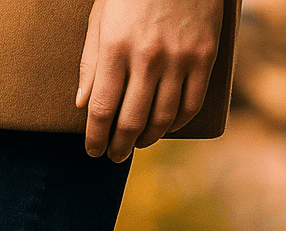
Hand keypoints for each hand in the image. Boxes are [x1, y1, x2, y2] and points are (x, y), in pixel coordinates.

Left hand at [76, 0, 222, 161]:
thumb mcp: (101, 19)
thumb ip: (91, 62)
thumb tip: (81, 105)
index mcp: (116, 48)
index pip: (101, 109)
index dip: (95, 138)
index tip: (93, 151)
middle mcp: (147, 57)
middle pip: (131, 122)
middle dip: (119, 146)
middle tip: (115, 155)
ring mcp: (179, 58)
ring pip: (162, 119)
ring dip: (147, 139)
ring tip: (137, 143)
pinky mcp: (204, 57)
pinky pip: (190, 105)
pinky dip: (176, 123)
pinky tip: (165, 127)